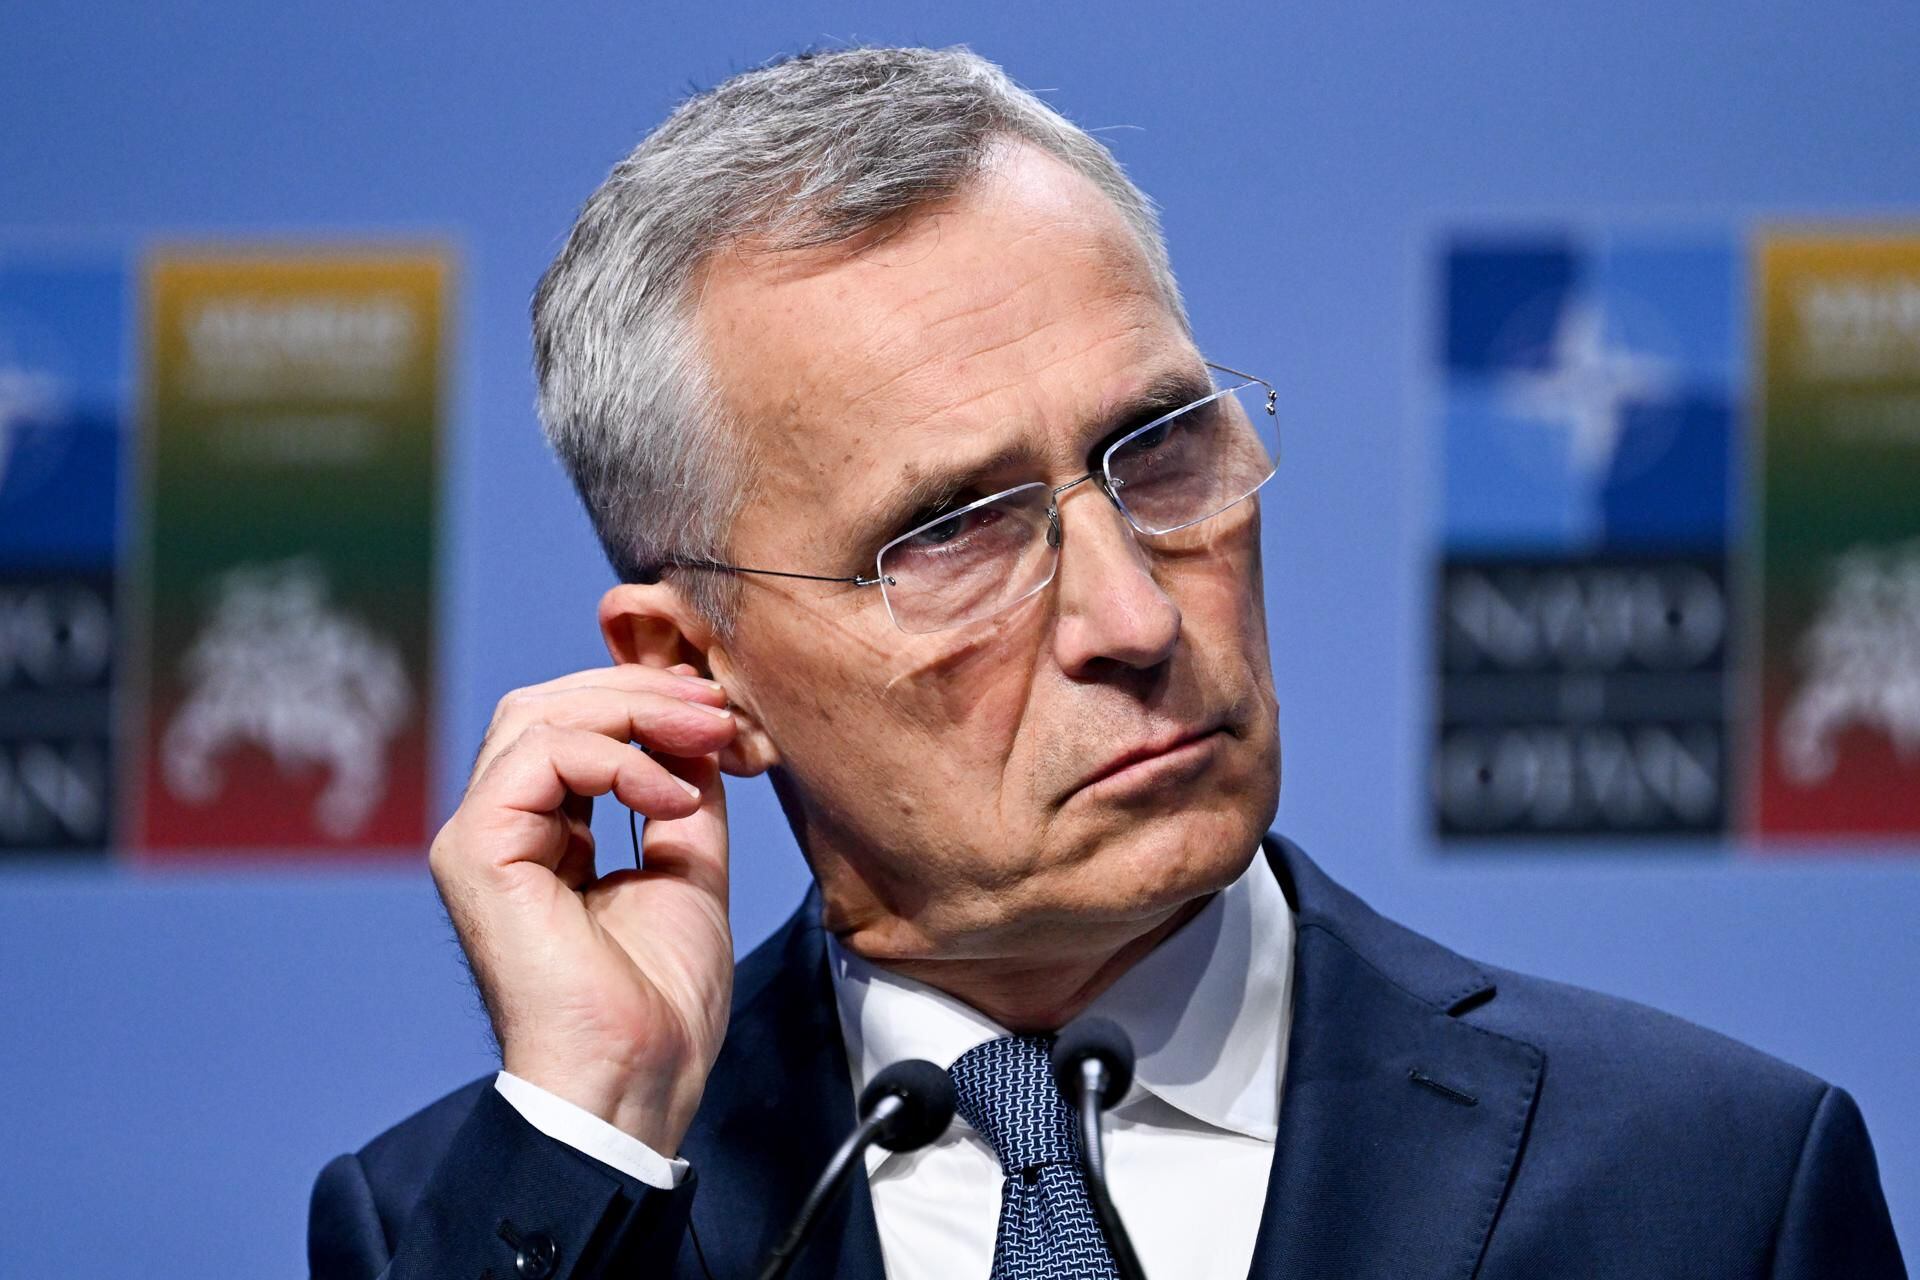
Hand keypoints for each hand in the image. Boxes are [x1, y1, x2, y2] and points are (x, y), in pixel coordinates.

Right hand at [429, 661, 736, 1154]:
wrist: (636, 1076)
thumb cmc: (659, 1003)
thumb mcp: (688, 867)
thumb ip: (683, 794)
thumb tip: (700, 728)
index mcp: (544, 836)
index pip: (575, 727)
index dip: (648, 704)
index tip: (723, 714)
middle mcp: (502, 829)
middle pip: (549, 706)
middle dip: (641, 692)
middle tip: (716, 707)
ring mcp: (480, 837)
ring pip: (539, 716)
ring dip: (637, 711)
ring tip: (707, 737)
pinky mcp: (475, 850)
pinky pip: (541, 757)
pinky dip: (617, 758)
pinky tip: (672, 795)